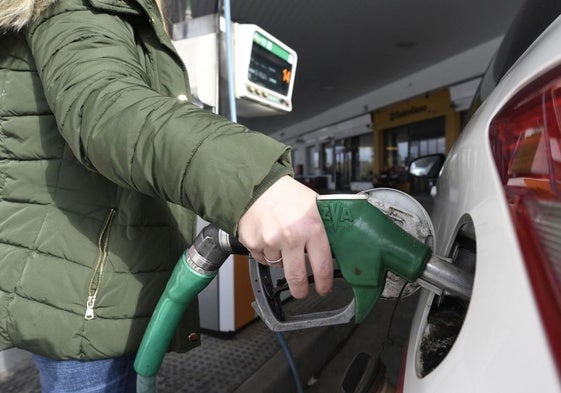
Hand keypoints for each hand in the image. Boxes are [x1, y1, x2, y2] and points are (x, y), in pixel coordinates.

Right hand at [238, 176, 332, 297]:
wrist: (258, 185)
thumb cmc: (287, 194)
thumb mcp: (314, 206)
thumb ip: (322, 228)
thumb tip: (334, 248)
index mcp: (312, 227)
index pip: (322, 266)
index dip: (324, 283)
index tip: (323, 288)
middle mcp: (291, 237)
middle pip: (297, 277)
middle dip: (300, 290)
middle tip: (301, 291)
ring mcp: (270, 241)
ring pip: (278, 265)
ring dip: (280, 259)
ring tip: (280, 239)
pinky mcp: (253, 243)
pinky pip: (261, 258)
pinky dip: (265, 252)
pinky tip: (267, 237)